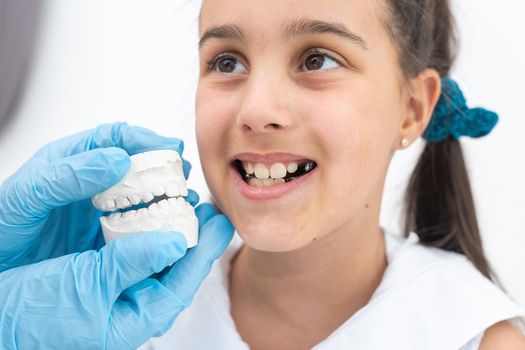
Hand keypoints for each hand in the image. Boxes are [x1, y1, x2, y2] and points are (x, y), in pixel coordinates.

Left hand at [0, 122, 196, 271]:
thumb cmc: (2, 225)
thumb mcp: (29, 194)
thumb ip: (68, 175)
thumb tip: (117, 160)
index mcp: (71, 160)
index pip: (114, 138)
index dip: (145, 139)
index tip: (168, 146)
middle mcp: (90, 182)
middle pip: (136, 165)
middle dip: (163, 166)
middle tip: (181, 174)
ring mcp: (98, 210)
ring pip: (141, 195)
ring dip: (164, 195)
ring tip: (183, 201)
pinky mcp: (104, 236)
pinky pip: (136, 225)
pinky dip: (155, 224)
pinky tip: (168, 227)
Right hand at [0, 203, 233, 348]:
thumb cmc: (32, 317)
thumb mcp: (86, 291)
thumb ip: (129, 265)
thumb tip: (175, 241)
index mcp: (134, 316)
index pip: (182, 283)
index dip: (204, 251)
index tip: (220, 223)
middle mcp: (130, 299)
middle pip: (173, 263)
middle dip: (191, 233)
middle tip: (207, 205)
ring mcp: (115, 280)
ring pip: (154, 248)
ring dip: (168, 222)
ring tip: (184, 195)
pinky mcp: (97, 263)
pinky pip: (128, 239)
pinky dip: (140, 219)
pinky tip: (147, 201)